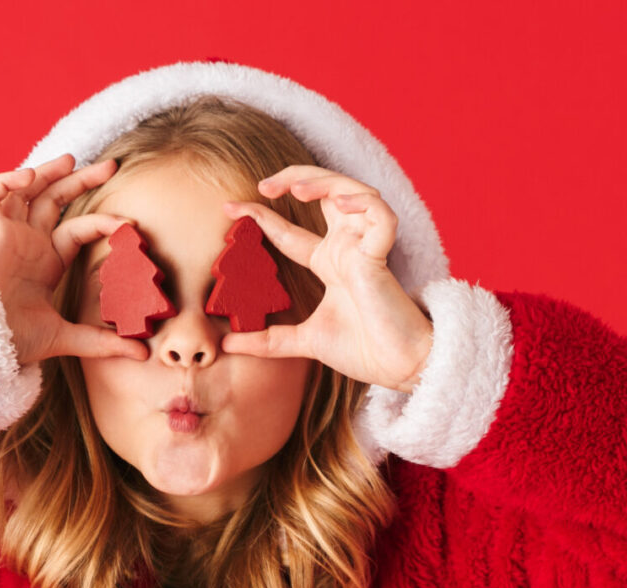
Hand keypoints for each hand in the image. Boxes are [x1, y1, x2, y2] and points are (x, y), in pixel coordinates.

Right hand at [0, 153, 146, 366]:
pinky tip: (26, 177)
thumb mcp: (66, 338)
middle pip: (55, 200)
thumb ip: (102, 343)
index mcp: (46, 261)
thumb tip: (143, 355)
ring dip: (46, 172)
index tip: (128, 226)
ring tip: (71, 160)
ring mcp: (6, 235)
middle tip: (111, 166)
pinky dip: (4, 181)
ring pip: (25, 190)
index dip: (102, 223)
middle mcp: (27, 243)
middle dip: (81, 180)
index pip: (77, 229)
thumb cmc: (16, 341)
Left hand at [220, 166, 433, 390]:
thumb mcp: (303, 342)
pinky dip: (364, 203)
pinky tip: (341, 204)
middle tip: (262, 186)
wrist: (399, 369)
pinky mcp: (382, 257)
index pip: (289, 230)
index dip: (261, 216)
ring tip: (295, 189)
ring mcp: (365, 249)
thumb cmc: (364, 351)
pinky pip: (381, 216)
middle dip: (294, 178)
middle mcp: (347, 248)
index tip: (229, 209)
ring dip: (324, 182)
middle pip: (324, 193)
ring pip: (351, 192)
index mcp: (330, 263)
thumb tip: (227, 344)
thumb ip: (267, 341)